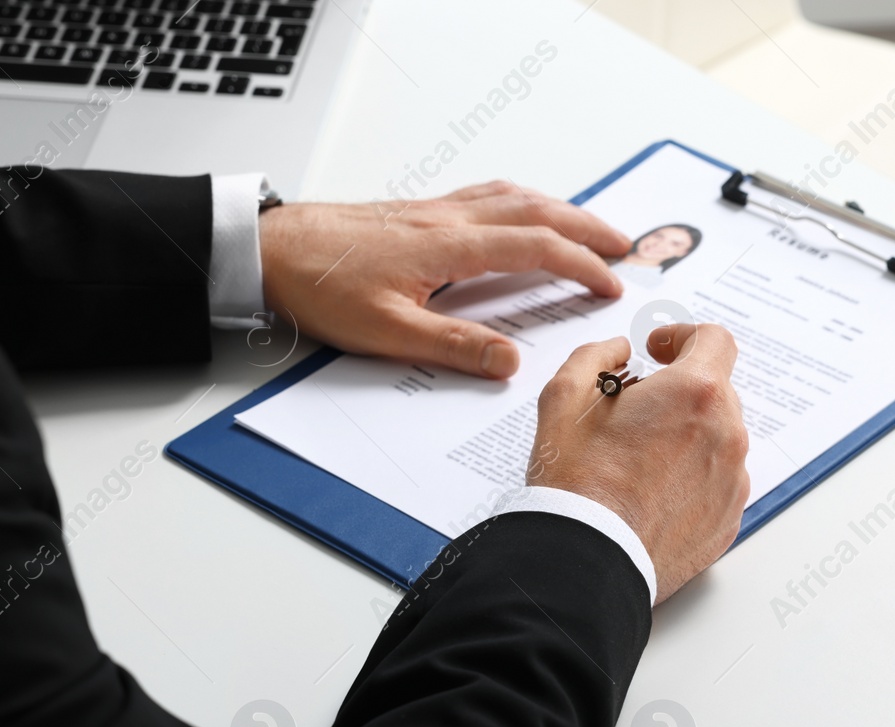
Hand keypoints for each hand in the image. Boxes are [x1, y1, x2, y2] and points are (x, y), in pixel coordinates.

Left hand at [258, 181, 631, 378]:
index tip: (611, 285)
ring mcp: (433, 210)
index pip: (535, 248)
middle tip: (625, 246)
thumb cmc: (320, 287)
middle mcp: (448, 218)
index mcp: (450, 247)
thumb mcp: (387, 333)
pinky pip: (486, 195)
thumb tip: (510, 363)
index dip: (580, 265)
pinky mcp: (417, 212)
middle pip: (536, 210)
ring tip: (588, 227)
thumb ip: (454, 347)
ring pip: (513, 196)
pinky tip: (519, 212)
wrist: (269, 250)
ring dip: (559, 209)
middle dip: (587, 228)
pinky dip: (521, 201)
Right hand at [528, 324, 750, 603]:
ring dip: (685, 438)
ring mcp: (732, 481)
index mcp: (695, 393)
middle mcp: (727, 434)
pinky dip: (690, 479)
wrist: (586, 561)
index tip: (658, 352)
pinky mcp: (727, 520)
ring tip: (636, 461)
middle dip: (678, 393)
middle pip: (714, 392)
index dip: (682, 337)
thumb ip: (596, 356)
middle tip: (633, 412)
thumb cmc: (576, 483)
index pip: (714, 340)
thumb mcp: (565, 397)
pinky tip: (649, 494)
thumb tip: (617, 352)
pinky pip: (715, 484)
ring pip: (716, 440)